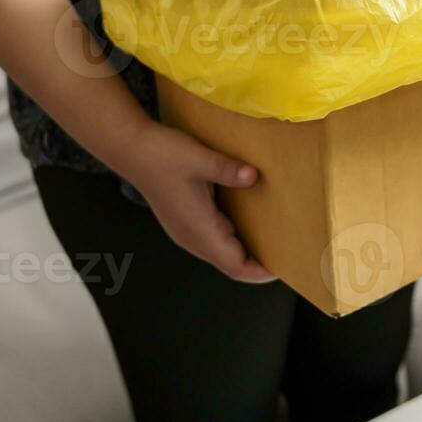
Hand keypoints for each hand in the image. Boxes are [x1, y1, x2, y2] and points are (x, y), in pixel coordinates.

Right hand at [120, 123, 274, 282]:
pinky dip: (234, 238)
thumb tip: (253, 176)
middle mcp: (192, 238)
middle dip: (259, 264)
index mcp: (199, 230)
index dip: (261, 272)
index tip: (287, 266)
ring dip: (247, 251)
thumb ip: (228, 170)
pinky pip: (214, 240)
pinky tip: (249, 221)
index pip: (235, 266)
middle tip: (289, 252)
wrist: (131, 148)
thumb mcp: (199, 159)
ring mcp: (187, 232)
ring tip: (275, 238)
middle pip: (231, 264)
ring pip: (222, 253)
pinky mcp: (184, 222)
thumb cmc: (162, 155)